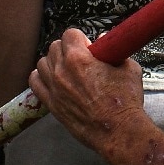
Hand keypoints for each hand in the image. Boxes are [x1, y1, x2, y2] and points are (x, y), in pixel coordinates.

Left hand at [31, 28, 149, 158]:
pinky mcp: (51, 104)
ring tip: (67, 69)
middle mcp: (61, 71)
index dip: (80, 38)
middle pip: (54, 47)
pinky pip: (35, 83)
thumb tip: (104, 41)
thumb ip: (114, 51)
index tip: (88, 46)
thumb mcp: (128, 68)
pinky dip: (41, 78)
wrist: (117, 130)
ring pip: (42, 63)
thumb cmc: (125, 101)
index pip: (69, 34)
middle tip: (81, 58)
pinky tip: (52, 80)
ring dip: (53, 62)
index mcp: (79, 58)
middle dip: (67, 48)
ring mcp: (53, 88)